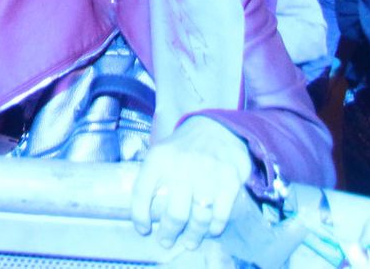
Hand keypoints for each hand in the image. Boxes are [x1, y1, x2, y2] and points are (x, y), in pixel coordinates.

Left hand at [130, 116, 251, 250]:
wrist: (217, 127)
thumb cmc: (183, 147)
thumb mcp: (161, 153)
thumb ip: (152, 177)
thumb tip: (143, 212)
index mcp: (159, 158)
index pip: (142, 193)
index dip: (139, 216)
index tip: (143, 229)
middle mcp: (182, 166)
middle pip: (174, 214)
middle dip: (169, 233)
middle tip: (167, 241)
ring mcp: (207, 173)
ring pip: (199, 218)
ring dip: (193, 235)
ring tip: (190, 242)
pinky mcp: (229, 180)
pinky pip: (220, 214)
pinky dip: (214, 227)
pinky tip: (210, 231)